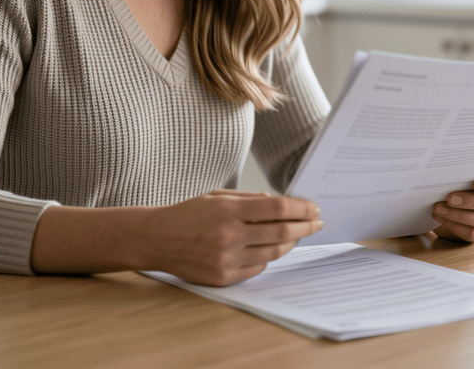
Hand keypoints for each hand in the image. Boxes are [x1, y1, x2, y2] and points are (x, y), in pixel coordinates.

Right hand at [138, 190, 321, 285]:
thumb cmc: (189, 214)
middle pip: (281, 232)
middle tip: (316, 222)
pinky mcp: (222, 277)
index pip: (276, 208)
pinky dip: (269, 257)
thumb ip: (250, 199)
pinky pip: (258, 268)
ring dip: (291, 242)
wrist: (157, 239)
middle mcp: (229, 235)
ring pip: (273, 252)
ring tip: (298, 235)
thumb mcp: (218, 197)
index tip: (313, 208)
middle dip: (305, 227)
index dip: (300, 208)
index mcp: (228, 211)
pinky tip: (274, 248)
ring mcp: (226, 259)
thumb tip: (281, 203)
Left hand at [431, 167, 473, 242]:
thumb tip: (448, 169)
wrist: (444, 200)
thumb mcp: (458, 172)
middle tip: (450, 198)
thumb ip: (460, 170)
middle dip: (471, 201)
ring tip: (439, 208)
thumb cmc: (454, 180)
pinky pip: (473, 233)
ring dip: (459, 215)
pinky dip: (455, 226)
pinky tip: (441, 218)